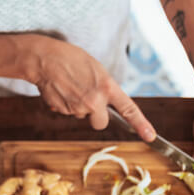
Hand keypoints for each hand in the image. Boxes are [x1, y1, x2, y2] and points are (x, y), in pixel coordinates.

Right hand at [29, 37, 155, 141]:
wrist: (43, 59)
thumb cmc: (68, 57)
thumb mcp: (94, 68)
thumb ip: (103, 86)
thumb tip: (103, 101)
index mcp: (107, 87)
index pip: (128, 109)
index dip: (141, 124)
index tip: (150, 137)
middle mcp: (94, 101)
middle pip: (100, 123)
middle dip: (95, 115)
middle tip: (87, 99)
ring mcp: (78, 108)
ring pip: (82, 115)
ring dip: (77, 105)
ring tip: (69, 85)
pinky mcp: (63, 110)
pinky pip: (68, 112)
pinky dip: (65, 103)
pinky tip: (60, 88)